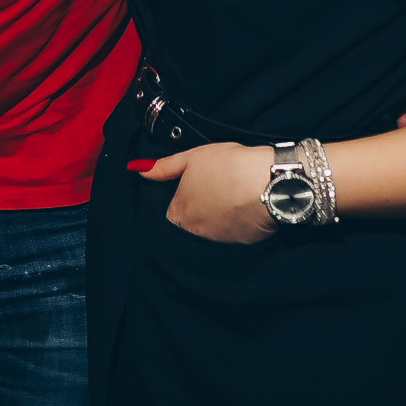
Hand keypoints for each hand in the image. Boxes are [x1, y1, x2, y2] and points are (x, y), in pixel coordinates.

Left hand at [131, 143, 275, 243]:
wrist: (269, 182)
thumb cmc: (229, 166)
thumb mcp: (192, 157)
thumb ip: (164, 167)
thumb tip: (137, 169)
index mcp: (179, 214)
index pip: (172, 215)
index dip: (182, 200)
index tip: (195, 189)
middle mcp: (195, 234)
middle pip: (190, 227)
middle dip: (198, 214)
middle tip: (215, 194)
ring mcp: (218, 243)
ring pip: (210, 235)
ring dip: (216, 222)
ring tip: (230, 200)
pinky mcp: (241, 247)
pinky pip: (232, 240)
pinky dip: (235, 228)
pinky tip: (244, 210)